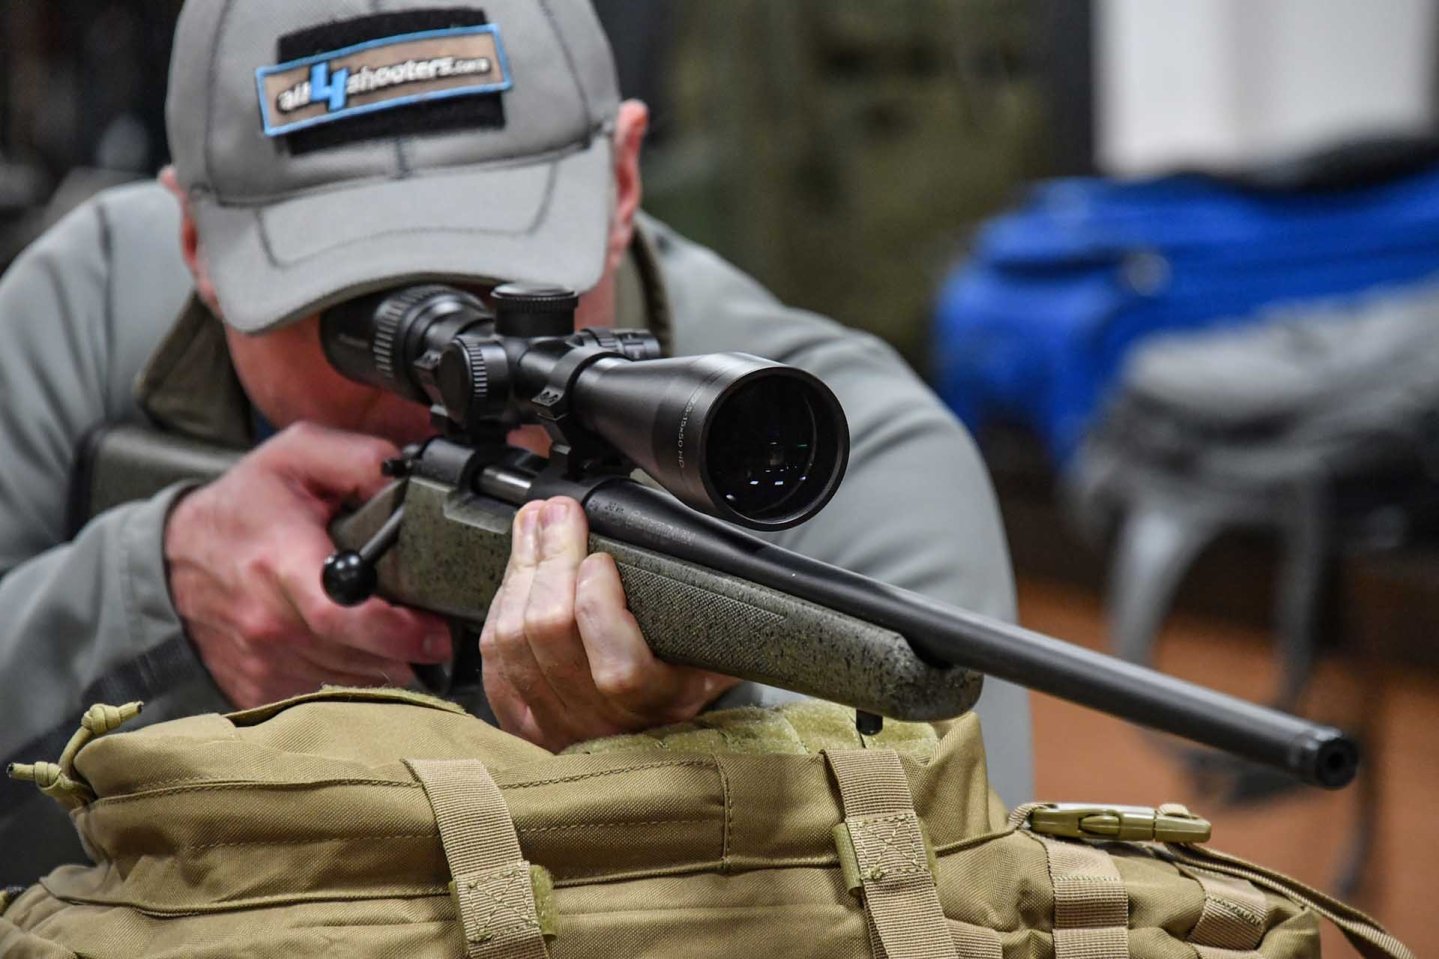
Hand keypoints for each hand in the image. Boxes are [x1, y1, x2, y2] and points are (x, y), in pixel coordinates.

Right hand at [164, 422, 451, 707]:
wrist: (174, 557)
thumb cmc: (246, 505)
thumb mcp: (299, 455)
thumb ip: (362, 462)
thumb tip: (412, 485)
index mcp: (281, 562)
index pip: (343, 615)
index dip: (399, 632)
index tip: (436, 632)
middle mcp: (268, 622)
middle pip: (358, 657)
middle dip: (407, 650)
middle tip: (434, 633)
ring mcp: (261, 661)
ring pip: (348, 685)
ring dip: (384, 668)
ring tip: (397, 639)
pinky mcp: (256, 688)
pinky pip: (322, 699)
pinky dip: (351, 683)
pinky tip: (359, 655)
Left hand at [480, 496, 738, 750]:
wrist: (655, 746)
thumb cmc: (687, 687)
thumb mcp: (719, 655)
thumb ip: (724, 614)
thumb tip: (730, 561)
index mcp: (659, 705)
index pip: (619, 668)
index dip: (598, 605)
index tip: (601, 557)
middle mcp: (603, 721)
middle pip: (551, 636)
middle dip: (550, 559)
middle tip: (558, 513)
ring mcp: (555, 724)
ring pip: (514, 642)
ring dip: (520, 571)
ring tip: (535, 524)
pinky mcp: (522, 722)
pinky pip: (495, 660)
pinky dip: (500, 606)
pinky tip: (516, 571)